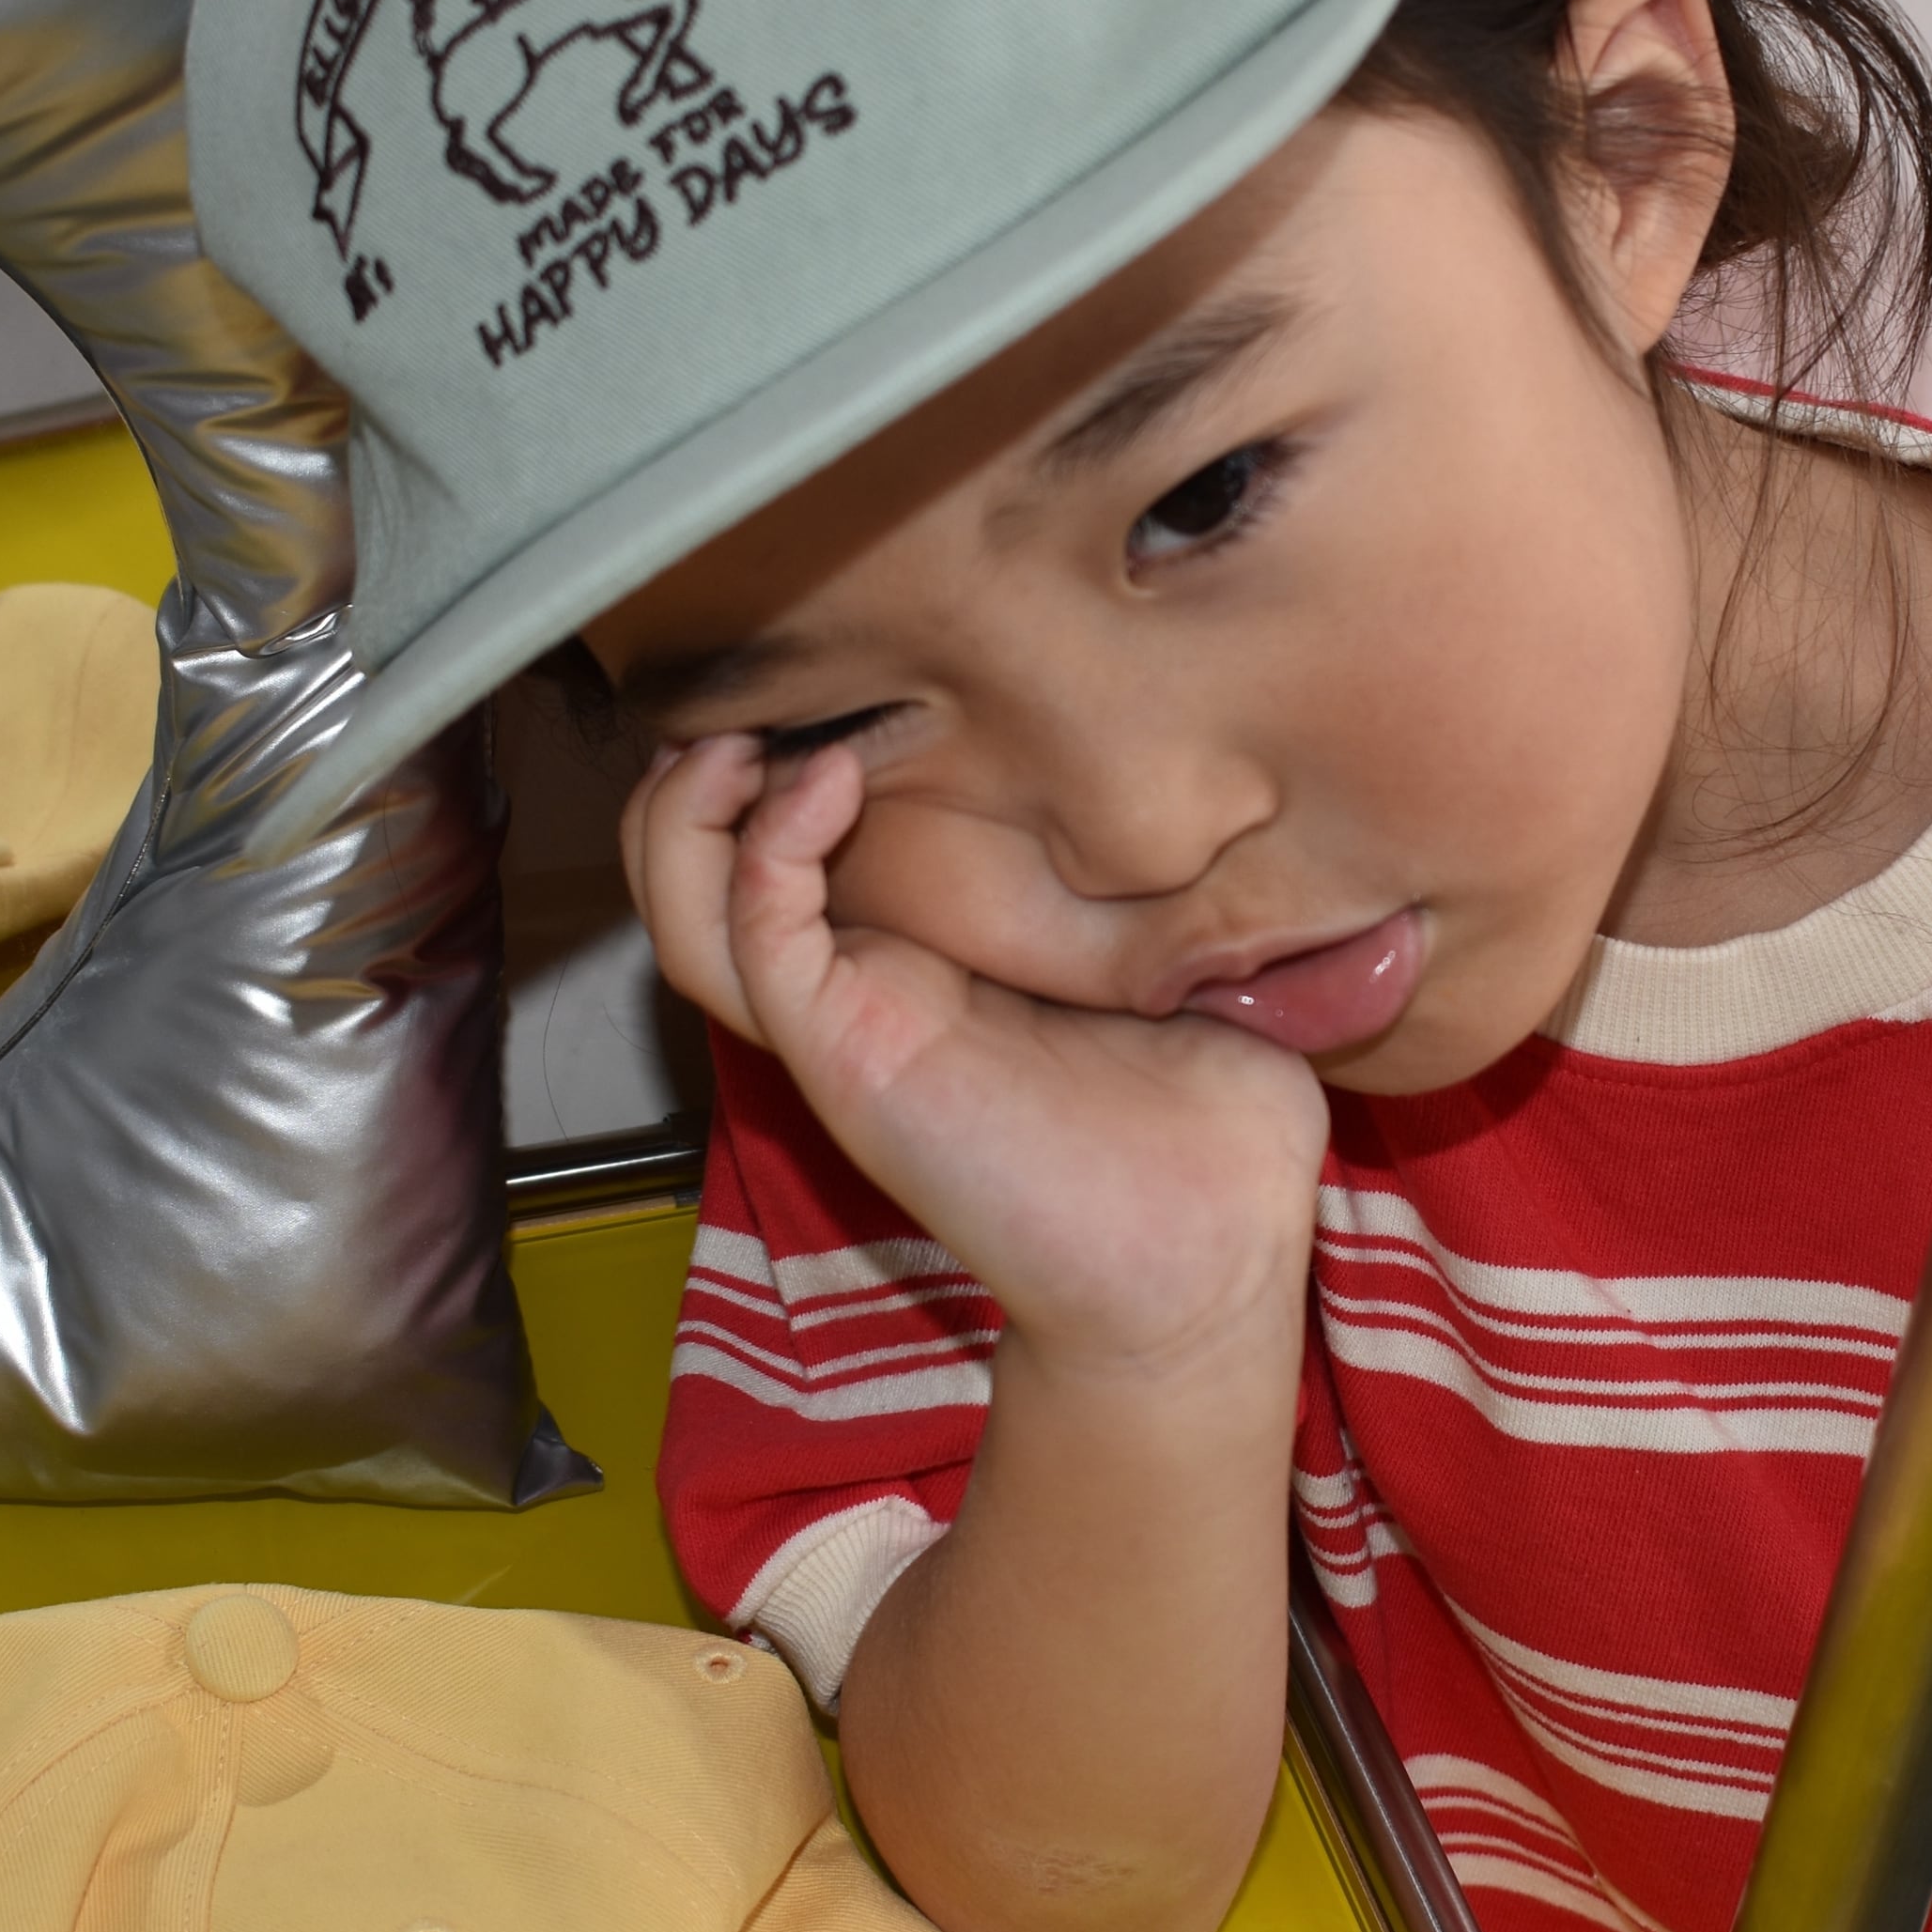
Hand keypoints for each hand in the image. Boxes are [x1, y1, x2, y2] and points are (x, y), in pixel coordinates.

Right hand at [624, 734, 1329, 1377]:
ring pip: (690, 907)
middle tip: (745, 697)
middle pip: (700, 870)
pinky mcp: (850, 1054)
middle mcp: (868, 981)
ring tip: (732, 739)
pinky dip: (763, 851)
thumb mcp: (1188, 957)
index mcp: (932, 956)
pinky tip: (823, 783)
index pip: (802, 845)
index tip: (844, 669)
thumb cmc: (1209, 1130)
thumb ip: (1170, 873)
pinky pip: (756, 941)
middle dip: (697, 770)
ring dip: (687, 809)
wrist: (1209, 1261)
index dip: (787, 751)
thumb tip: (1243, 767)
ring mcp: (848, 1020)